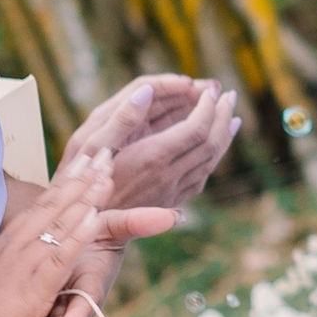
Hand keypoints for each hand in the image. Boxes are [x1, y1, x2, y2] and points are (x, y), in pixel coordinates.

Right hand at [0, 147, 176, 316]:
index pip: (33, 214)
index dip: (57, 191)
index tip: (76, 168)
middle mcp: (9, 253)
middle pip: (47, 209)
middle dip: (75, 181)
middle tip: (99, 154)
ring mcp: (20, 268)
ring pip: (57, 225)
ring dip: (84, 198)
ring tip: (106, 173)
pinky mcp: (31, 290)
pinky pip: (60, 255)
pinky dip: (80, 233)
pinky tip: (96, 216)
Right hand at [62, 75, 238, 214]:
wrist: (87, 227)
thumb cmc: (84, 179)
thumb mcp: (93, 144)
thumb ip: (123, 116)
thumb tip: (146, 90)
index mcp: (152, 158)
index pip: (196, 129)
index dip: (207, 107)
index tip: (211, 90)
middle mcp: (168, 176)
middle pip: (210, 143)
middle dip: (223, 115)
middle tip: (230, 95)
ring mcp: (173, 191)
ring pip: (211, 160)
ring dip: (225, 134)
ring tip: (232, 114)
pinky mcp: (172, 200)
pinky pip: (203, 174)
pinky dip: (215, 154)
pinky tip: (217, 144)